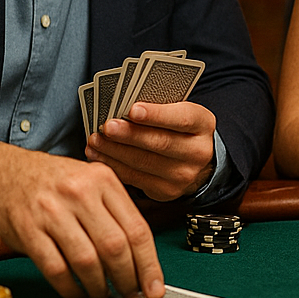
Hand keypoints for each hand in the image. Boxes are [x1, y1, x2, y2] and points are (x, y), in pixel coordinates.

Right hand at [0, 142, 164, 297]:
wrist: (6, 172)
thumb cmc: (58, 183)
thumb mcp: (93, 183)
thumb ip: (117, 213)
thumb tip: (142, 261)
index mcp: (104, 180)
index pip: (137, 229)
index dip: (149, 264)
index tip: (154, 288)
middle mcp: (80, 193)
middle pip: (115, 246)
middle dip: (127, 279)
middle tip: (130, 295)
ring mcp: (52, 211)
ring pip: (87, 260)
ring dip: (99, 287)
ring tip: (103, 295)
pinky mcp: (27, 230)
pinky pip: (55, 269)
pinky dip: (70, 288)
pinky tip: (78, 294)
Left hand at [87, 100, 216, 201]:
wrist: (196, 161)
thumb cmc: (179, 129)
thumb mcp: (179, 113)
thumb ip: (159, 109)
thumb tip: (123, 106)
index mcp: (203, 124)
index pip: (182, 118)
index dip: (157, 115)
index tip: (133, 109)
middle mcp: (198, 151)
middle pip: (161, 143)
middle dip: (130, 134)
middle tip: (107, 126)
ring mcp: (183, 175)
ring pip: (144, 162)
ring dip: (115, 151)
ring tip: (95, 140)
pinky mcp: (166, 191)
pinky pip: (134, 178)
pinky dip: (113, 166)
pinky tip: (99, 156)